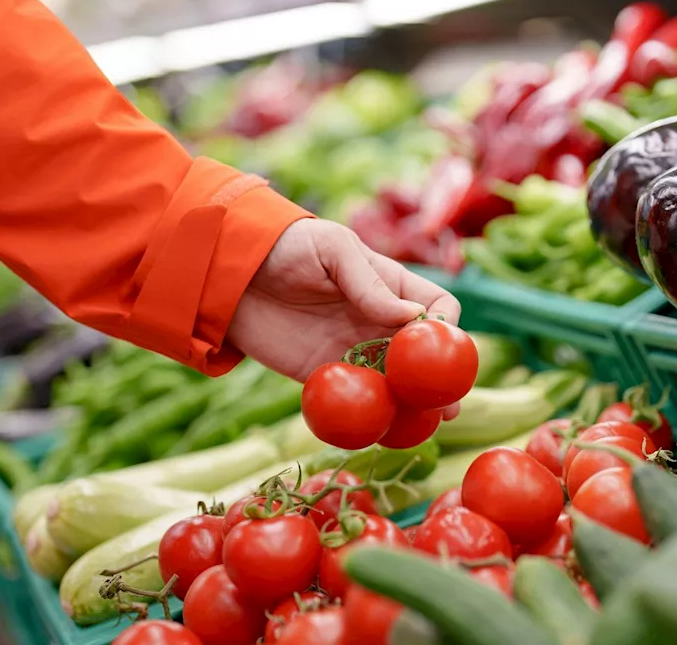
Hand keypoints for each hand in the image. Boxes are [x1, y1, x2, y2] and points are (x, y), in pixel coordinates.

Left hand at [227, 219, 462, 414]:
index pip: (436, 308)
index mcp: (391, 286)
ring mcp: (354, 349)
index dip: (446, 327)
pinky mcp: (324, 372)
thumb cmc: (288, 246)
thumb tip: (411, 317)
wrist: (228, 273)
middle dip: (440, 380)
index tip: (441, 347)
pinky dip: (372, 415)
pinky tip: (384, 430)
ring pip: (396, 382)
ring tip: (425, 427)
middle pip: (423, 355)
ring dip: (412, 405)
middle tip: (448, 405)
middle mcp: (379, 321)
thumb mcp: (333, 249)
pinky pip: (356, 398)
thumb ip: (369, 284)